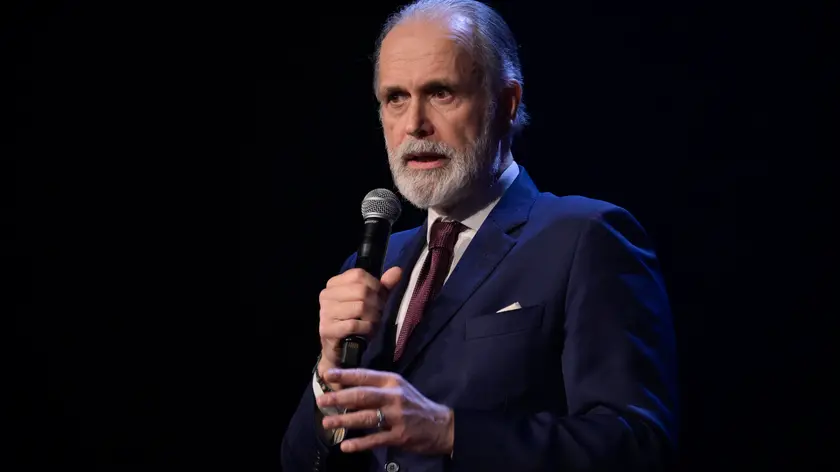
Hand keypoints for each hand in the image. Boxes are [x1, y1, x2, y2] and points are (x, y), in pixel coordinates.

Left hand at [316, 368, 453, 454]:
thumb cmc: (415, 405)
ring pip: (366, 417)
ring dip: (345, 420)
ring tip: (328, 423)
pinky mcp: (399, 435)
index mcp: (392, 382)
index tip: (328, 375)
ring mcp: (397, 416)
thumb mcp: (399, 389)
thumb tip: (347, 390)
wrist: (441, 425)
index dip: (345, 375)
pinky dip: (359, 443)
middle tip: (322, 402)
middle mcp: (394, 396)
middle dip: (339, 398)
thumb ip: (377, 388)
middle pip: (362, 395)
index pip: (365, 376)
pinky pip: (375, 439)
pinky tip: (346, 446)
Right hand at [317, 267, 401, 385]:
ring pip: (360, 307)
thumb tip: (397, 270)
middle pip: (361, 291)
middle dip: (376, 304)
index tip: (380, 298)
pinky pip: (354, 324)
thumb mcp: (371, 301)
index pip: (359, 275)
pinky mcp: (327, 329)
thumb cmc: (356, 321)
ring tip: (372, 323)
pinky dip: (366, 329)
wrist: (339, 349)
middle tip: (378, 314)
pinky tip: (367, 332)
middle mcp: (326, 295)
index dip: (376, 286)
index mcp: (334, 284)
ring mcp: (325, 312)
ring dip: (373, 318)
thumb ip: (383, 286)